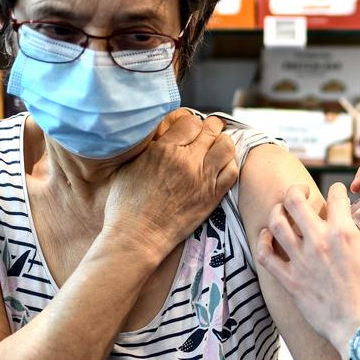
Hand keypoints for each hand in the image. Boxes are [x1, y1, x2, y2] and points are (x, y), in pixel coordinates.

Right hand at [103, 112, 237, 261]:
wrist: (138, 237)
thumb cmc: (126, 205)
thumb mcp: (129, 166)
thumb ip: (149, 147)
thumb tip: (160, 134)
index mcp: (163, 150)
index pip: (190, 121)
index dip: (192, 123)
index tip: (190, 128)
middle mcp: (186, 161)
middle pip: (210, 130)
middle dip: (210, 127)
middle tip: (208, 132)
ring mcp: (202, 179)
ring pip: (226, 146)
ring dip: (223, 142)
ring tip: (217, 146)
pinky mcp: (212, 196)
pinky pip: (232, 171)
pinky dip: (230, 163)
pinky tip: (222, 165)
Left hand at [257, 182, 359, 357]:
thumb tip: (357, 227)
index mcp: (343, 232)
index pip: (335, 195)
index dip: (337, 189)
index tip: (337, 193)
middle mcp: (318, 241)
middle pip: (294, 200)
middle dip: (296, 190)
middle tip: (300, 192)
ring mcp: (301, 261)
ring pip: (276, 222)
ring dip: (277, 211)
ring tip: (282, 210)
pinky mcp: (290, 280)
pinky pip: (265, 255)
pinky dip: (263, 241)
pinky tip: (267, 236)